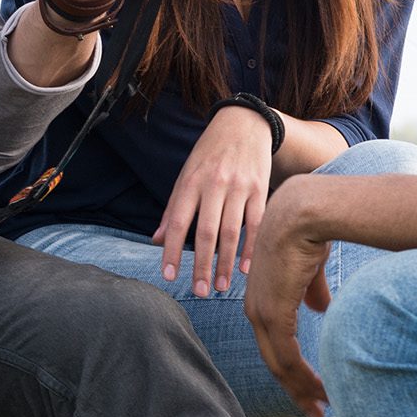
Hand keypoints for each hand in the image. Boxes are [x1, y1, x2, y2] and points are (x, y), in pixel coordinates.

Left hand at [152, 104, 272, 296]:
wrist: (244, 124)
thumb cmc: (209, 154)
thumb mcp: (186, 174)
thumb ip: (173, 209)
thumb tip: (155, 241)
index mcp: (191, 182)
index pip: (178, 221)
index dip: (171, 250)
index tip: (168, 276)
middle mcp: (214, 184)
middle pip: (206, 232)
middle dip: (201, 265)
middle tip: (199, 292)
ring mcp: (239, 187)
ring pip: (231, 232)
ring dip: (226, 264)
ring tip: (221, 287)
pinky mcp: (260, 189)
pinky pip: (256, 223)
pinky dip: (252, 248)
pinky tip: (248, 269)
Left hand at [243, 180, 335, 416]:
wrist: (303, 212)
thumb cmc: (309, 231)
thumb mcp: (309, 267)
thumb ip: (311, 290)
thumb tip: (319, 308)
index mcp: (262, 298)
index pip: (273, 342)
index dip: (291, 367)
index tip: (309, 387)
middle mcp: (255, 309)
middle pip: (272, 360)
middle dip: (294, 387)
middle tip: (313, 410)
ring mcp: (262, 313)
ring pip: (279, 364)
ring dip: (301, 388)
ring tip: (321, 407)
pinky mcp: (274, 313)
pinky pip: (287, 357)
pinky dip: (302, 378)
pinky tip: (320, 390)